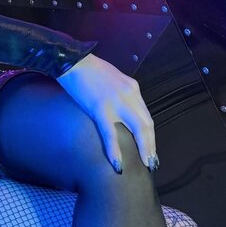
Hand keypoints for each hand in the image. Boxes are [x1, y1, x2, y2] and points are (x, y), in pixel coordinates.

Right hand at [57, 53, 157, 172]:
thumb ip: (122, 93)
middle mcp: (130, 94)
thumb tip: (124, 110)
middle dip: (151, 145)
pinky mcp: (100, 108)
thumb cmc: (89, 69)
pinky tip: (118, 165)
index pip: (146, 115)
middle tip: (152, 162)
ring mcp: (116, 102)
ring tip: (146, 165)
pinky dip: (115, 151)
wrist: (73, 61)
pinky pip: (111, 133)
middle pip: (147, 124)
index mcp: (132, 87)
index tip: (150, 147)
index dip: (150, 134)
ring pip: (138, 129)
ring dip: (144, 149)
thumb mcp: (114, 78)